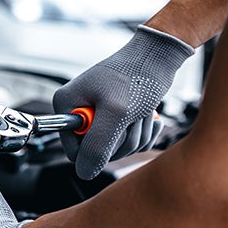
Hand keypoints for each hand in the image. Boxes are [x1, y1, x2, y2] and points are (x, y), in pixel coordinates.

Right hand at [54, 25, 193, 179]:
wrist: (159, 55)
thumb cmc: (137, 75)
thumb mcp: (116, 113)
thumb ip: (97, 146)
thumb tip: (84, 172)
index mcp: (67, 105)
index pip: (73, 151)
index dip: (96, 149)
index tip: (113, 129)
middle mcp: (78, 110)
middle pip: (96, 152)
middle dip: (121, 139)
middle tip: (131, 116)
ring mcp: (98, 115)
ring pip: (116, 148)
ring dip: (136, 135)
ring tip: (141, 111)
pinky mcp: (117, 118)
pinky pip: (129, 142)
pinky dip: (143, 133)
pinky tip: (147, 116)